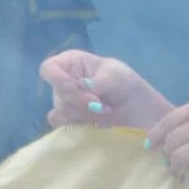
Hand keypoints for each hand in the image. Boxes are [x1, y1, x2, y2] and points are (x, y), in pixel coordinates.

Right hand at [41, 51, 167, 131]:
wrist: (139, 109)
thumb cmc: (126, 84)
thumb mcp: (116, 76)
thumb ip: (97, 82)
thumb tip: (80, 86)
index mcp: (70, 63)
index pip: (49, 69)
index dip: (58, 80)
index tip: (76, 89)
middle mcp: (63, 82)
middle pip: (57, 95)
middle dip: (81, 102)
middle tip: (102, 105)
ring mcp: (65, 102)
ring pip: (61, 113)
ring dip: (86, 115)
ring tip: (106, 111)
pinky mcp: (70, 121)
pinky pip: (64, 126)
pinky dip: (81, 125)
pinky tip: (97, 122)